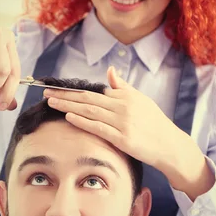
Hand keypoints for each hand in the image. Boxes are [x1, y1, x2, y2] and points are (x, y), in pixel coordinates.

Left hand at [43, 66, 214, 198]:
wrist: (169, 145)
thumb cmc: (154, 123)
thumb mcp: (141, 100)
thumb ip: (123, 87)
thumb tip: (111, 70)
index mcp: (125, 96)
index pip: (93, 91)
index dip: (73, 90)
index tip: (57, 88)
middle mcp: (123, 106)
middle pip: (87, 98)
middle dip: (65, 95)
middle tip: (45, 92)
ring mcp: (122, 122)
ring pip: (90, 111)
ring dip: (68, 105)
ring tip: (51, 102)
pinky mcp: (123, 138)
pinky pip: (98, 128)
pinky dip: (83, 121)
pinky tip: (69, 117)